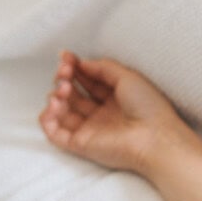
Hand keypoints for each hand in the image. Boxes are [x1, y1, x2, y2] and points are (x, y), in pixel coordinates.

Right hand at [39, 51, 185, 173]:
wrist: (154, 137)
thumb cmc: (149, 108)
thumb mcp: (128, 77)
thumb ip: (104, 67)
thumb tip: (82, 63)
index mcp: (116, 99)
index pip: (88, 81)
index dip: (75, 68)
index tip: (66, 56)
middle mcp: (103, 114)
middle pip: (73, 93)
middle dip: (63, 78)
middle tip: (64, 71)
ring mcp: (91, 129)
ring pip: (62, 110)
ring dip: (56, 95)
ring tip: (64, 89)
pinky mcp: (81, 144)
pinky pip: (54, 132)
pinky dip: (47, 118)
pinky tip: (55, 105)